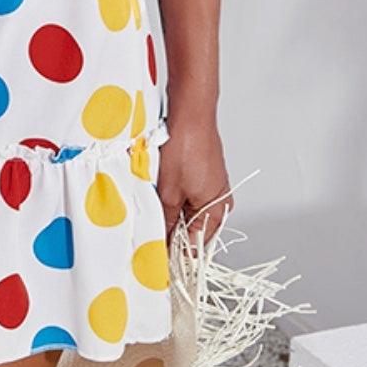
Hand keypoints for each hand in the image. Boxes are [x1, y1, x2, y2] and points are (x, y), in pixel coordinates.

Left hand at [155, 109, 232, 247]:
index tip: (152, 255)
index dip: (173, 253)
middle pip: (191, 230)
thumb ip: (166, 222)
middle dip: (169, 230)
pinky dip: (170, 194)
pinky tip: (156, 186)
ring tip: (152, 201)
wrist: (190, 111)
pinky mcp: (201, 174)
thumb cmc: (186, 146)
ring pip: (185, 211)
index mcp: (216, 212)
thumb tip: (160, 244)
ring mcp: (211, 187)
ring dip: (167, 210)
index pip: (195, 248)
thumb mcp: (168, 192)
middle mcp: (218, 202)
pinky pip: (184, 194)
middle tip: (147, 227)